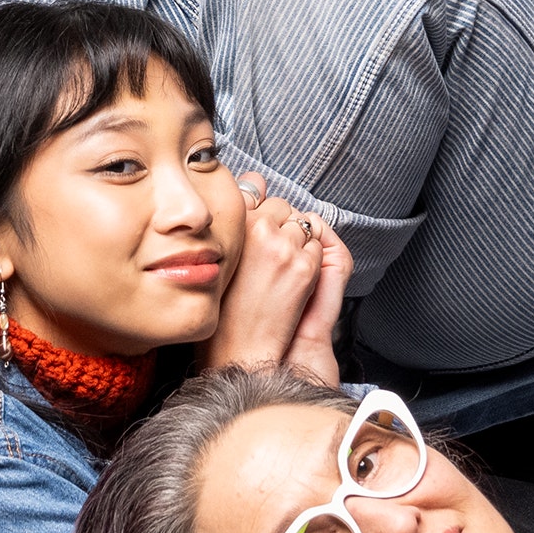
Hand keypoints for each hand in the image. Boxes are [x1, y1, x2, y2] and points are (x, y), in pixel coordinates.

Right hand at [206, 191, 346, 374]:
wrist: (237, 350)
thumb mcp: (216, 256)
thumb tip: (254, 182)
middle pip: (284, 207)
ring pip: (304, 227)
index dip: (261, 208)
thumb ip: (234, 220)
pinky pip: (318, 249)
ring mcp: (283, 246)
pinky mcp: (303, 266)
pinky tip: (292, 284)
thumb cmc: (221, 309)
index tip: (260, 225)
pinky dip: (311, 262)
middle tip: (270, 258)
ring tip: (279, 273)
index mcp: (230, 224)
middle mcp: (257, 228)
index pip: (254, 187)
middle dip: (282, 226)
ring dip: (299, 244)